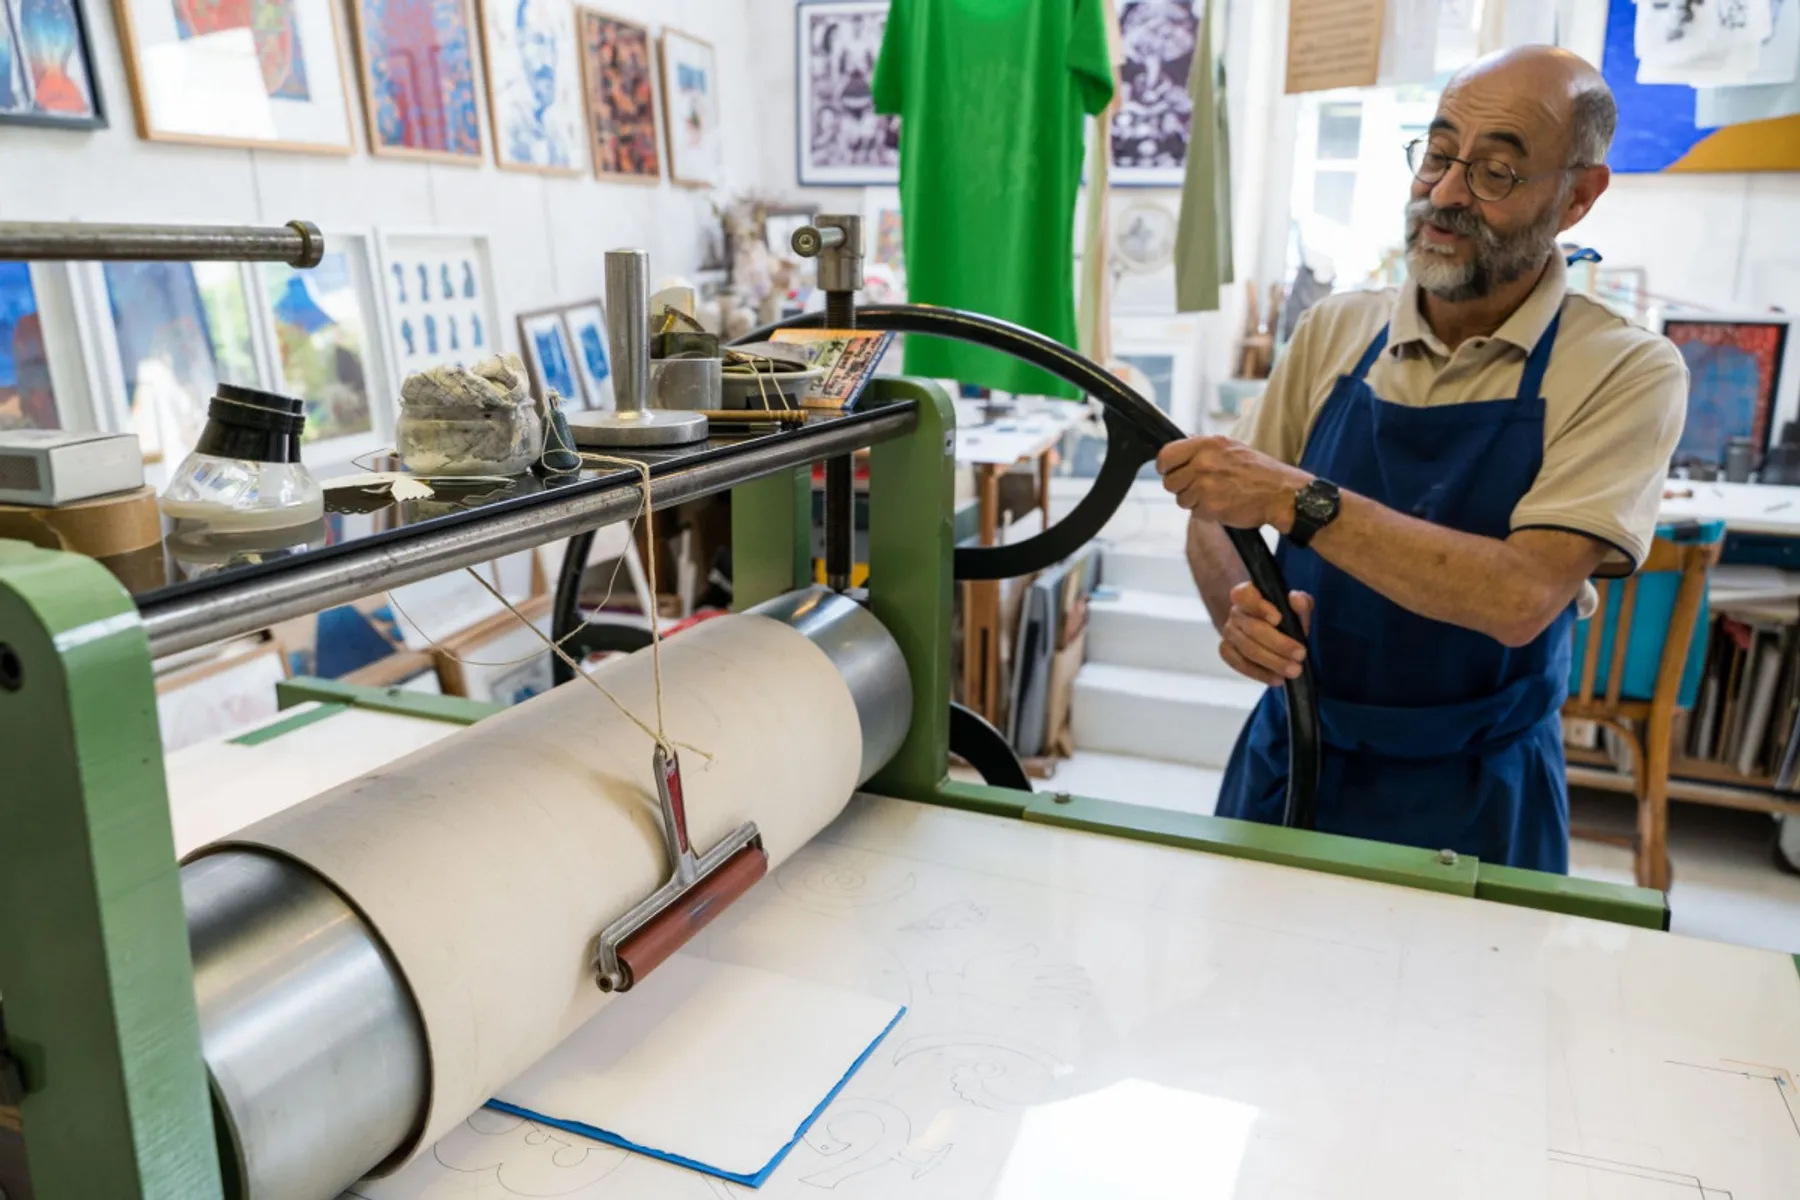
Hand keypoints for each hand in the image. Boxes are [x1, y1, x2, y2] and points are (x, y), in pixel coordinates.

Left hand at [1155, 436, 1310, 531]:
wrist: (1280, 493)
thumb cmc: (1258, 471)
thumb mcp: (1230, 447)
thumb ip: (1202, 448)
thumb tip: (1177, 451)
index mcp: (1207, 445)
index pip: (1165, 455)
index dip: (1165, 467)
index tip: (1170, 471)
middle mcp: (1203, 463)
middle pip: (1169, 481)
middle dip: (1181, 487)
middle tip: (1199, 487)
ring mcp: (1205, 486)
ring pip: (1181, 499)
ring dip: (1194, 501)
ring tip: (1216, 494)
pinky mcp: (1210, 507)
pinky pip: (1194, 513)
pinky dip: (1205, 512)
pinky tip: (1222, 504)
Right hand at [1220, 582, 1313, 686]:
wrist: (1265, 628)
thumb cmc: (1282, 616)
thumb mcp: (1295, 606)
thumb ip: (1299, 602)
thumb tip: (1297, 600)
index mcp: (1247, 594)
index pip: (1244, 595)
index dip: (1259, 607)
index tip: (1278, 619)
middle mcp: (1235, 612)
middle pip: (1252, 629)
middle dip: (1278, 644)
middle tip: (1300, 655)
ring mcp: (1228, 633)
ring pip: (1247, 649)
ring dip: (1272, 662)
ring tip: (1294, 670)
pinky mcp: (1227, 651)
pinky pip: (1240, 664)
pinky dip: (1260, 673)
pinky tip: (1277, 678)